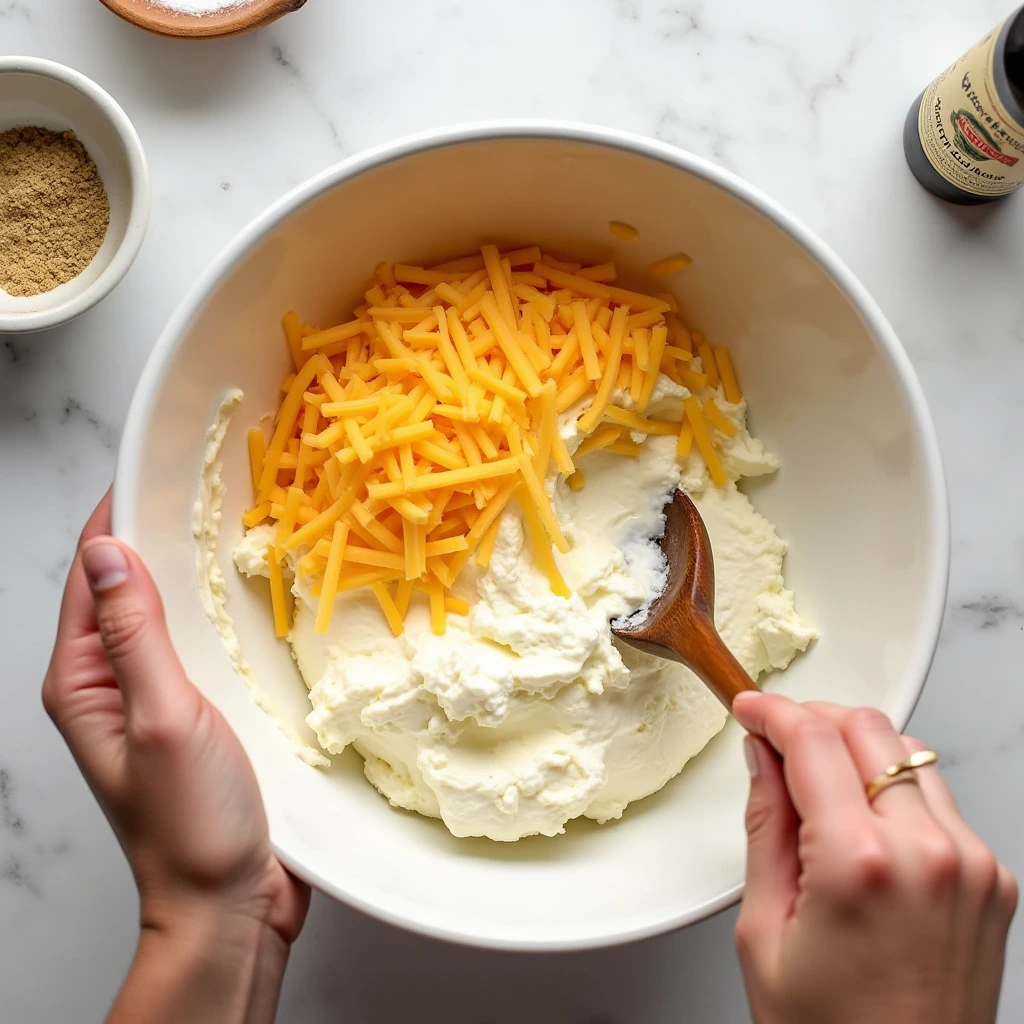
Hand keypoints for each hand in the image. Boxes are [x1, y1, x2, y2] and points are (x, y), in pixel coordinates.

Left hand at [44, 492, 308, 1022]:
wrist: (228, 903)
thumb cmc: (189, 824)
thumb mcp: (160, 719)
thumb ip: (135, 635)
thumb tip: (107, 553)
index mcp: (85, 681)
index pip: (90, 577)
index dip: (117, 518)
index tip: (156, 467)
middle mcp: (115, 683)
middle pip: (128, 588)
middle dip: (161, 534)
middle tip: (211, 485)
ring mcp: (159, 698)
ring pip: (169, 613)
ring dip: (196, 570)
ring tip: (238, 524)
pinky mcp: (200, 713)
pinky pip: (203, 644)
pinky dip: (222, 611)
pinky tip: (257, 595)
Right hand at [733, 693, 1016, 1023]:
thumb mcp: (764, 929)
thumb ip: (766, 826)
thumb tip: (764, 761)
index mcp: (861, 864)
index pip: (812, 739)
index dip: (772, 711)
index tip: (750, 708)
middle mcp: (930, 854)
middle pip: (869, 728)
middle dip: (815, 718)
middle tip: (778, 739)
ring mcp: (973, 865)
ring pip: (909, 755)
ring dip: (857, 750)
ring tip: (819, 785)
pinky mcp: (995, 881)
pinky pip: (939, 801)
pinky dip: (896, 792)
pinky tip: (864, 822)